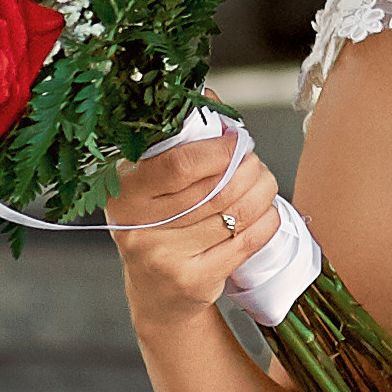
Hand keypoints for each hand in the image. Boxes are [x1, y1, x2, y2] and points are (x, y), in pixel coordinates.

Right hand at [106, 126, 284, 337]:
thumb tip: (208, 96)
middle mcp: (138, 227)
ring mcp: (164, 258)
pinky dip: (267, 221)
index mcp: (124, 191)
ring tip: (264, 182)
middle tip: (256, 162)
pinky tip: (266, 212)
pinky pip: (246, 241)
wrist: (157, 294)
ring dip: (263, 191)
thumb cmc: (160, 225)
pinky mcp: (193, 281)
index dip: (219, 149)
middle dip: (249, 168)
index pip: (179, 164)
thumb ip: (178, 141)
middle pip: (216, 188)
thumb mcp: (152, 184)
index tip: (238, 141)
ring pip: (236, 213)